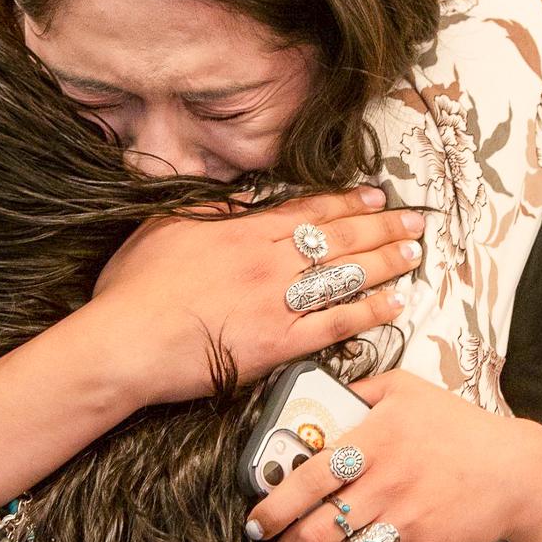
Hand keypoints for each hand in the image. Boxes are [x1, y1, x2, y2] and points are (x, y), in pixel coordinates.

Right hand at [87, 189, 426, 405]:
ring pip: (346, 277)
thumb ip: (208, 209)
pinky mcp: (279, 344)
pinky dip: (369, 313)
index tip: (375, 197)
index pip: (308, 212)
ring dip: (385, 263)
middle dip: (382, 227)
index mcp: (242, 231)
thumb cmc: (134, 290)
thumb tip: (240, 197)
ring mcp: (277, 303)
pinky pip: (336, 325)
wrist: (127, 343)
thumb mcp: (164, 228)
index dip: (347, 203)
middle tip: (414, 221)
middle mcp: (269, 262)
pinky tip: (394, 305)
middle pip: (338, 239)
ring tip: (414, 254)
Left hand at [245, 368, 541, 541]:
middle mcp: (385, 485)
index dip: (274, 506)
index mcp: (372, 441)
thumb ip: (359, 390)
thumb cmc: (457, 426)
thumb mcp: (406, 389)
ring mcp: (406, 524)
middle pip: (315, 532)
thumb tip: (317, 394)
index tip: (256, 522)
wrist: (518, 470)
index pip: (308, 479)